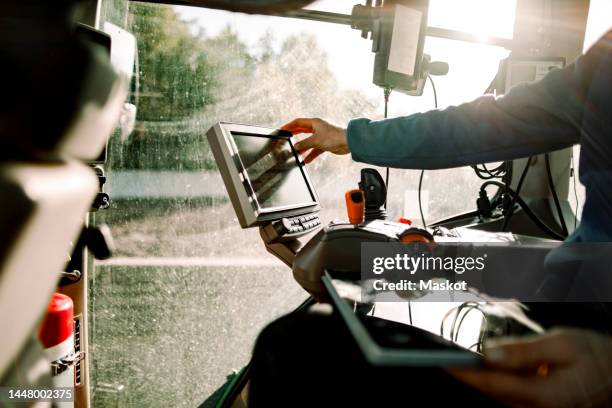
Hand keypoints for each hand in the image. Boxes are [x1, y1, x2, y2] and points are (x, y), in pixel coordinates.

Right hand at [281, 118, 348, 163]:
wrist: (349, 142)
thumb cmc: (335, 136)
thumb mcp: (316, 140)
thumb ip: (304, 144)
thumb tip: (296, 147)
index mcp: (314, 123)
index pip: (298, 122)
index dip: (289, 126)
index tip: (282, 129)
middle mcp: (317, 128)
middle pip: (302, 131)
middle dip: (294, 135)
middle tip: (286, 139)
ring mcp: (321, 136)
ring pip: (308, 141)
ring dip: (303, 147)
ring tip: (295, 152)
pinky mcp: (325, 144)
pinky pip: (315, 149)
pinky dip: (311, 154)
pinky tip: (306, 160)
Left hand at [450, 328, 611, 407]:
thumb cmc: (594, 358)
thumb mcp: (563, 344)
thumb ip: (523, 351)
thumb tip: (488, 354)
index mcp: (545, 395)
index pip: (492, 384)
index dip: (464, 373)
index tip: (443, 362)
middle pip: (491, 392)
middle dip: (470, 374)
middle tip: (449, 354)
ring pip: (498, 395)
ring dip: (484, 378)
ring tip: (469, 358)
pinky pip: (509, 396)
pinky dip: (498, 381)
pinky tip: (495, 366)